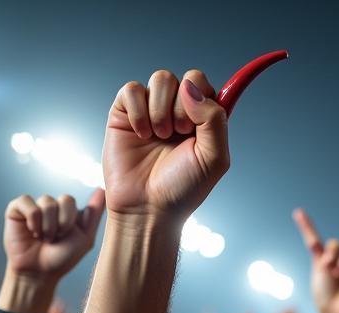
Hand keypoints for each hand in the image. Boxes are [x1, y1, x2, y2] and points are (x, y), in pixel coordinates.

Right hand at [3, 190, 104, 281]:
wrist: (39, 272)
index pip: (71, 200)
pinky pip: (27, 203)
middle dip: (63, 223)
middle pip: (63, 199)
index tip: (66, 236)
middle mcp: (52, 206)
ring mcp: (34, 206)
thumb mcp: (85, 238)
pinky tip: (31, 231)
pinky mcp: (16, 208)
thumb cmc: (63, 258)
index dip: (70, 220)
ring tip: (44, 238)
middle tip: (56, 238)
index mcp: (68, 212)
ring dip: (48, 226)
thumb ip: (94, 214)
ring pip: (46, 201)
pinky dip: (33, 220)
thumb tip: (102, 189)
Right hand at [103, 69, 228, 218]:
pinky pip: (133, 89)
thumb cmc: (183, 188)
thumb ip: (214, 120)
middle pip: (187, 78)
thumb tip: (190, 87)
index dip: (204, 97)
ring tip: (160, 137)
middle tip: (178, 135)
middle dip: (184, 107)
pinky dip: (139, 111)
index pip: (207, 86)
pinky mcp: (125, 112)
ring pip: (161, 78)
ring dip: (162, 110)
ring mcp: (152, 110)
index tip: (197, 124)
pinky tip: (141, 134)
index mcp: (203, 121)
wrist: (148, 207)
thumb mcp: (214, 159)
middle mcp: (179, 112)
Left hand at [292, 209, 338, 312]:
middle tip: (329, 266)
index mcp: (323, 260)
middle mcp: (338, 261)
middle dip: (333, 252)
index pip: (315, 240)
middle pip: (336, 243)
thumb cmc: (325, 296)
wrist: (338, 312)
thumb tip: (319, 242)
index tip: (297, 212)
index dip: (307, 226)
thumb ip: (320, 254)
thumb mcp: (318, 271)